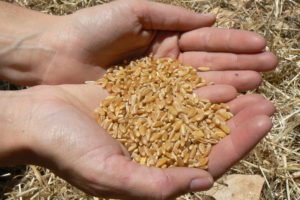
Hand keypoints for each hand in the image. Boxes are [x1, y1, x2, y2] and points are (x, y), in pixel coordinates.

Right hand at [1, 84, 273, 198]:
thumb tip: (204, 183)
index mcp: (156, 169)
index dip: (239, 143)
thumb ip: (156, 185)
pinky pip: (177, 89)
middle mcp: (158, 145)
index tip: (263, 121)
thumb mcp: (109, 175)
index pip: (208, 159)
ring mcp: (151, 119)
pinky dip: (198, 80)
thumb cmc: (66, 149)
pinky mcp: (141, 96)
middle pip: (209, 133)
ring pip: (198, 109)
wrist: (38, 118)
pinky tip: (216, 70)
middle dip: (240, 118)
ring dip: (224, 95)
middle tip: (267, 100)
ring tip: (251, 80)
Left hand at [7, 0, 274, 86]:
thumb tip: (210, 18)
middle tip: (270, 67)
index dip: (234, 45)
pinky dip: (202, 101)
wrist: (55, 54)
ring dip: (229, 83)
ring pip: (199, 84)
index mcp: (164, 42)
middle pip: (209, 65)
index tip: (261, 47)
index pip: (207, 43)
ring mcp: (158, 87)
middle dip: (240, 65)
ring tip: (258, 85)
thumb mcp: (134, 10)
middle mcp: (165, 66)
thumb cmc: (91, 28)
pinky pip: (178, 102)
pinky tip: (225, 101)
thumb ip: (172, 16)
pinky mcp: (146, 105)